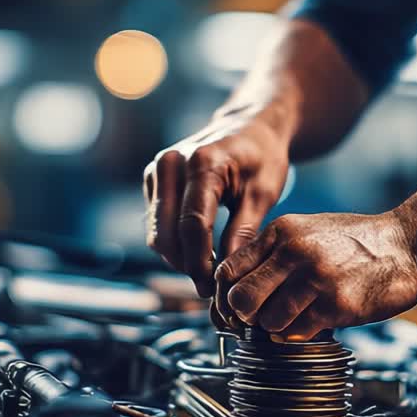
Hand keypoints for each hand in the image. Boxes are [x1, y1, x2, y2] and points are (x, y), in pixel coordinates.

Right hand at [143, 108, 292, 297]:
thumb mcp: (263, 194)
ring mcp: (157, 170)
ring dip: (178, 258)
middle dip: (187, 265)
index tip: (213, 288)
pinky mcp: (153, 180)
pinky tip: (198, 254)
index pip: (193, 224)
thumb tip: (227, 275)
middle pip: (167, 233)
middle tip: (211, 289)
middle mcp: (171, 163)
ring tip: (208, 274)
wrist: (250, 127)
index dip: (201, 262)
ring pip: (158, 233)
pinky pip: (157, 224)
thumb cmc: (262, 157)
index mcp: (202, 163)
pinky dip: (174, 244)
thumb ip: (243, 232)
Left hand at [212, 210, 416, 339]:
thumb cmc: (356, 241)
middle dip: (246, 317)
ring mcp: (315, 278)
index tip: (234, 309)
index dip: (225, 297)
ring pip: (268, 322)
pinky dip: (300, 334)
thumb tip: (238, 290)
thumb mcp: (307, 230)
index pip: (228, 271)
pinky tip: (314, 321)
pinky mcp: (337, 304)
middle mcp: (293, 252)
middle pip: (241, 300)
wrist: (408, 243)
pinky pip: (298, 333)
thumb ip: (273, 254)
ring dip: (277, 329)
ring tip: (295, 318)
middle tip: (260, 320)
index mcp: (280, 232)